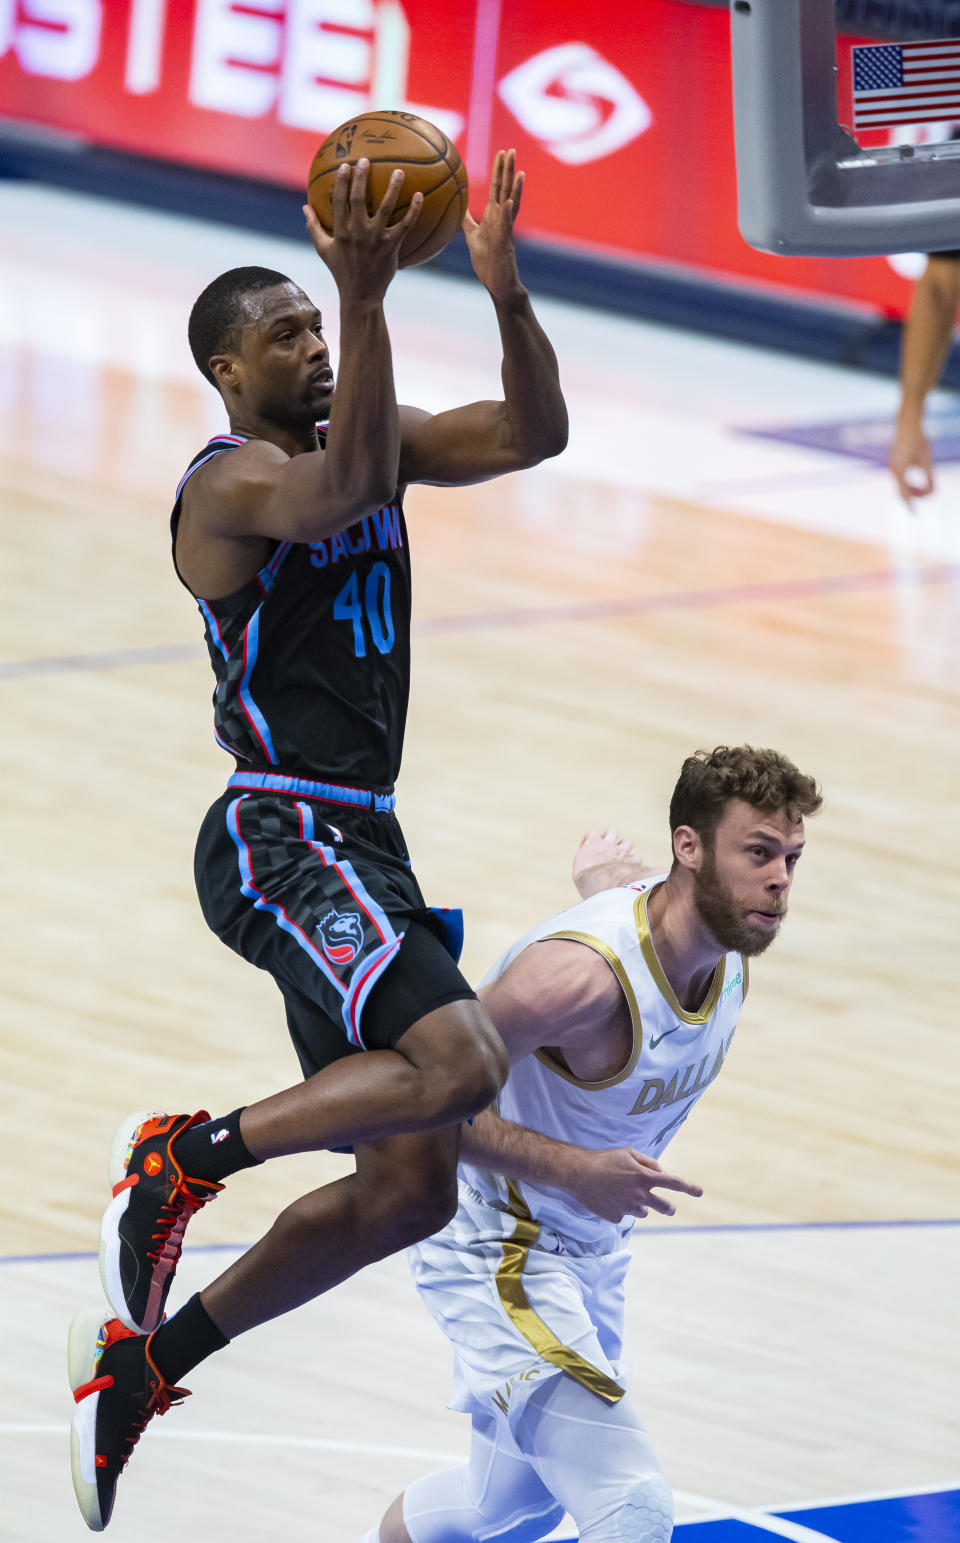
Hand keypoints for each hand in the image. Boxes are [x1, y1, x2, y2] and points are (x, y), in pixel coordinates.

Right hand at [302, 159, 422, 303]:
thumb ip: (314, 227)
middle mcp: (357, 232)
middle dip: (361, 177)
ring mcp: (375, 239)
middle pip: (358, 199)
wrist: (361, 296)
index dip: (342, 182)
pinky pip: (404, 225)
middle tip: (366, 160)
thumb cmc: (342, 271)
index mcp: (340, 231)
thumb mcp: (324, 249)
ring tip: (399, 171)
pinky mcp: (391, 246)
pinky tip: (419, 195)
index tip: (346, 165)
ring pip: (385, 208)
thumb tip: (304, 207)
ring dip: (392, 188)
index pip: (339, 201)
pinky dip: (413, 210)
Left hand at [463, 148, 524, 301]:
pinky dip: (508, 214)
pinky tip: (509, 201)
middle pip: (506, 190)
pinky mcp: (505, 244)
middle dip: (509, 171)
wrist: (498, 285)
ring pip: (511, 204)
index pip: (498, 188)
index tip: (501, 153)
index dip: (499, 171)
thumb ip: (466, 221)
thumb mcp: (472, 237)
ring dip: (515, 188)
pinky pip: (506, 227)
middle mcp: (503, 220)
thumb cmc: (487, 263)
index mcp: (494, 217)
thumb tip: (457, 207)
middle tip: (511, 150)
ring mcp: (506, 231)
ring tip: (519, 171)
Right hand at [567, 1147, 702, 1223]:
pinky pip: (624, 1215)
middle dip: (669, 1208)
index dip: (689, 1188)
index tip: (699, 1192)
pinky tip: (608, 1198)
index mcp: (645, 1177)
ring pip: (643, 1212)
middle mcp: (640, 1194)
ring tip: (622, 1193)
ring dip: (639, 1205)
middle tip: (669, 1208)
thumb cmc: (604, 1159)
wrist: (578, 1173)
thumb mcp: (629, 1153)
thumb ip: (648, 1163)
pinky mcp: (616, 1217)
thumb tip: (661, 1173)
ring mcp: (628, 1208)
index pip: (674, 1183)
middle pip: (665, 1207)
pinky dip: (620, 1208)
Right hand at [573, 829, 637, 888]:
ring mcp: (621, 851)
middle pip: (612, 832)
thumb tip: (587, 864)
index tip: (589, 851)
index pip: (593, 835)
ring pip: (627, 843)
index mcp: (593, 842)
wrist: (598, 882)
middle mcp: (608, 843)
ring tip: (620, 857)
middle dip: (610, 839)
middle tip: (607, 849)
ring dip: (624, 849)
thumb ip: (583, 860)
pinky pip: (637, 858)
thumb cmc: (584, 876)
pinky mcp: (631, 861)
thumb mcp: (577, 866)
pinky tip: (630, 868)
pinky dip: (634, 863)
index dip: (591, 842)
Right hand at [889, 419, 933, 505]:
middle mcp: (893, 471)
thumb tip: (933, 492)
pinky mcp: (893, 463)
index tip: (914, 513)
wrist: (907, 425)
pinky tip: (917, 478)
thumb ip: (930, 477)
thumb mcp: (928, 461)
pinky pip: (899, 478)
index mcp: (900, 472)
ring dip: (912, 488)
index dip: (910, 505)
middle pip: (902, 491)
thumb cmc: (919, 441)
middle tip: (928, 492)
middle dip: (915, 495)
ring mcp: (891, 467)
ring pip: (901, 485)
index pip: (904, 494)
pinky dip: (908, 482)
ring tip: (925, 486)